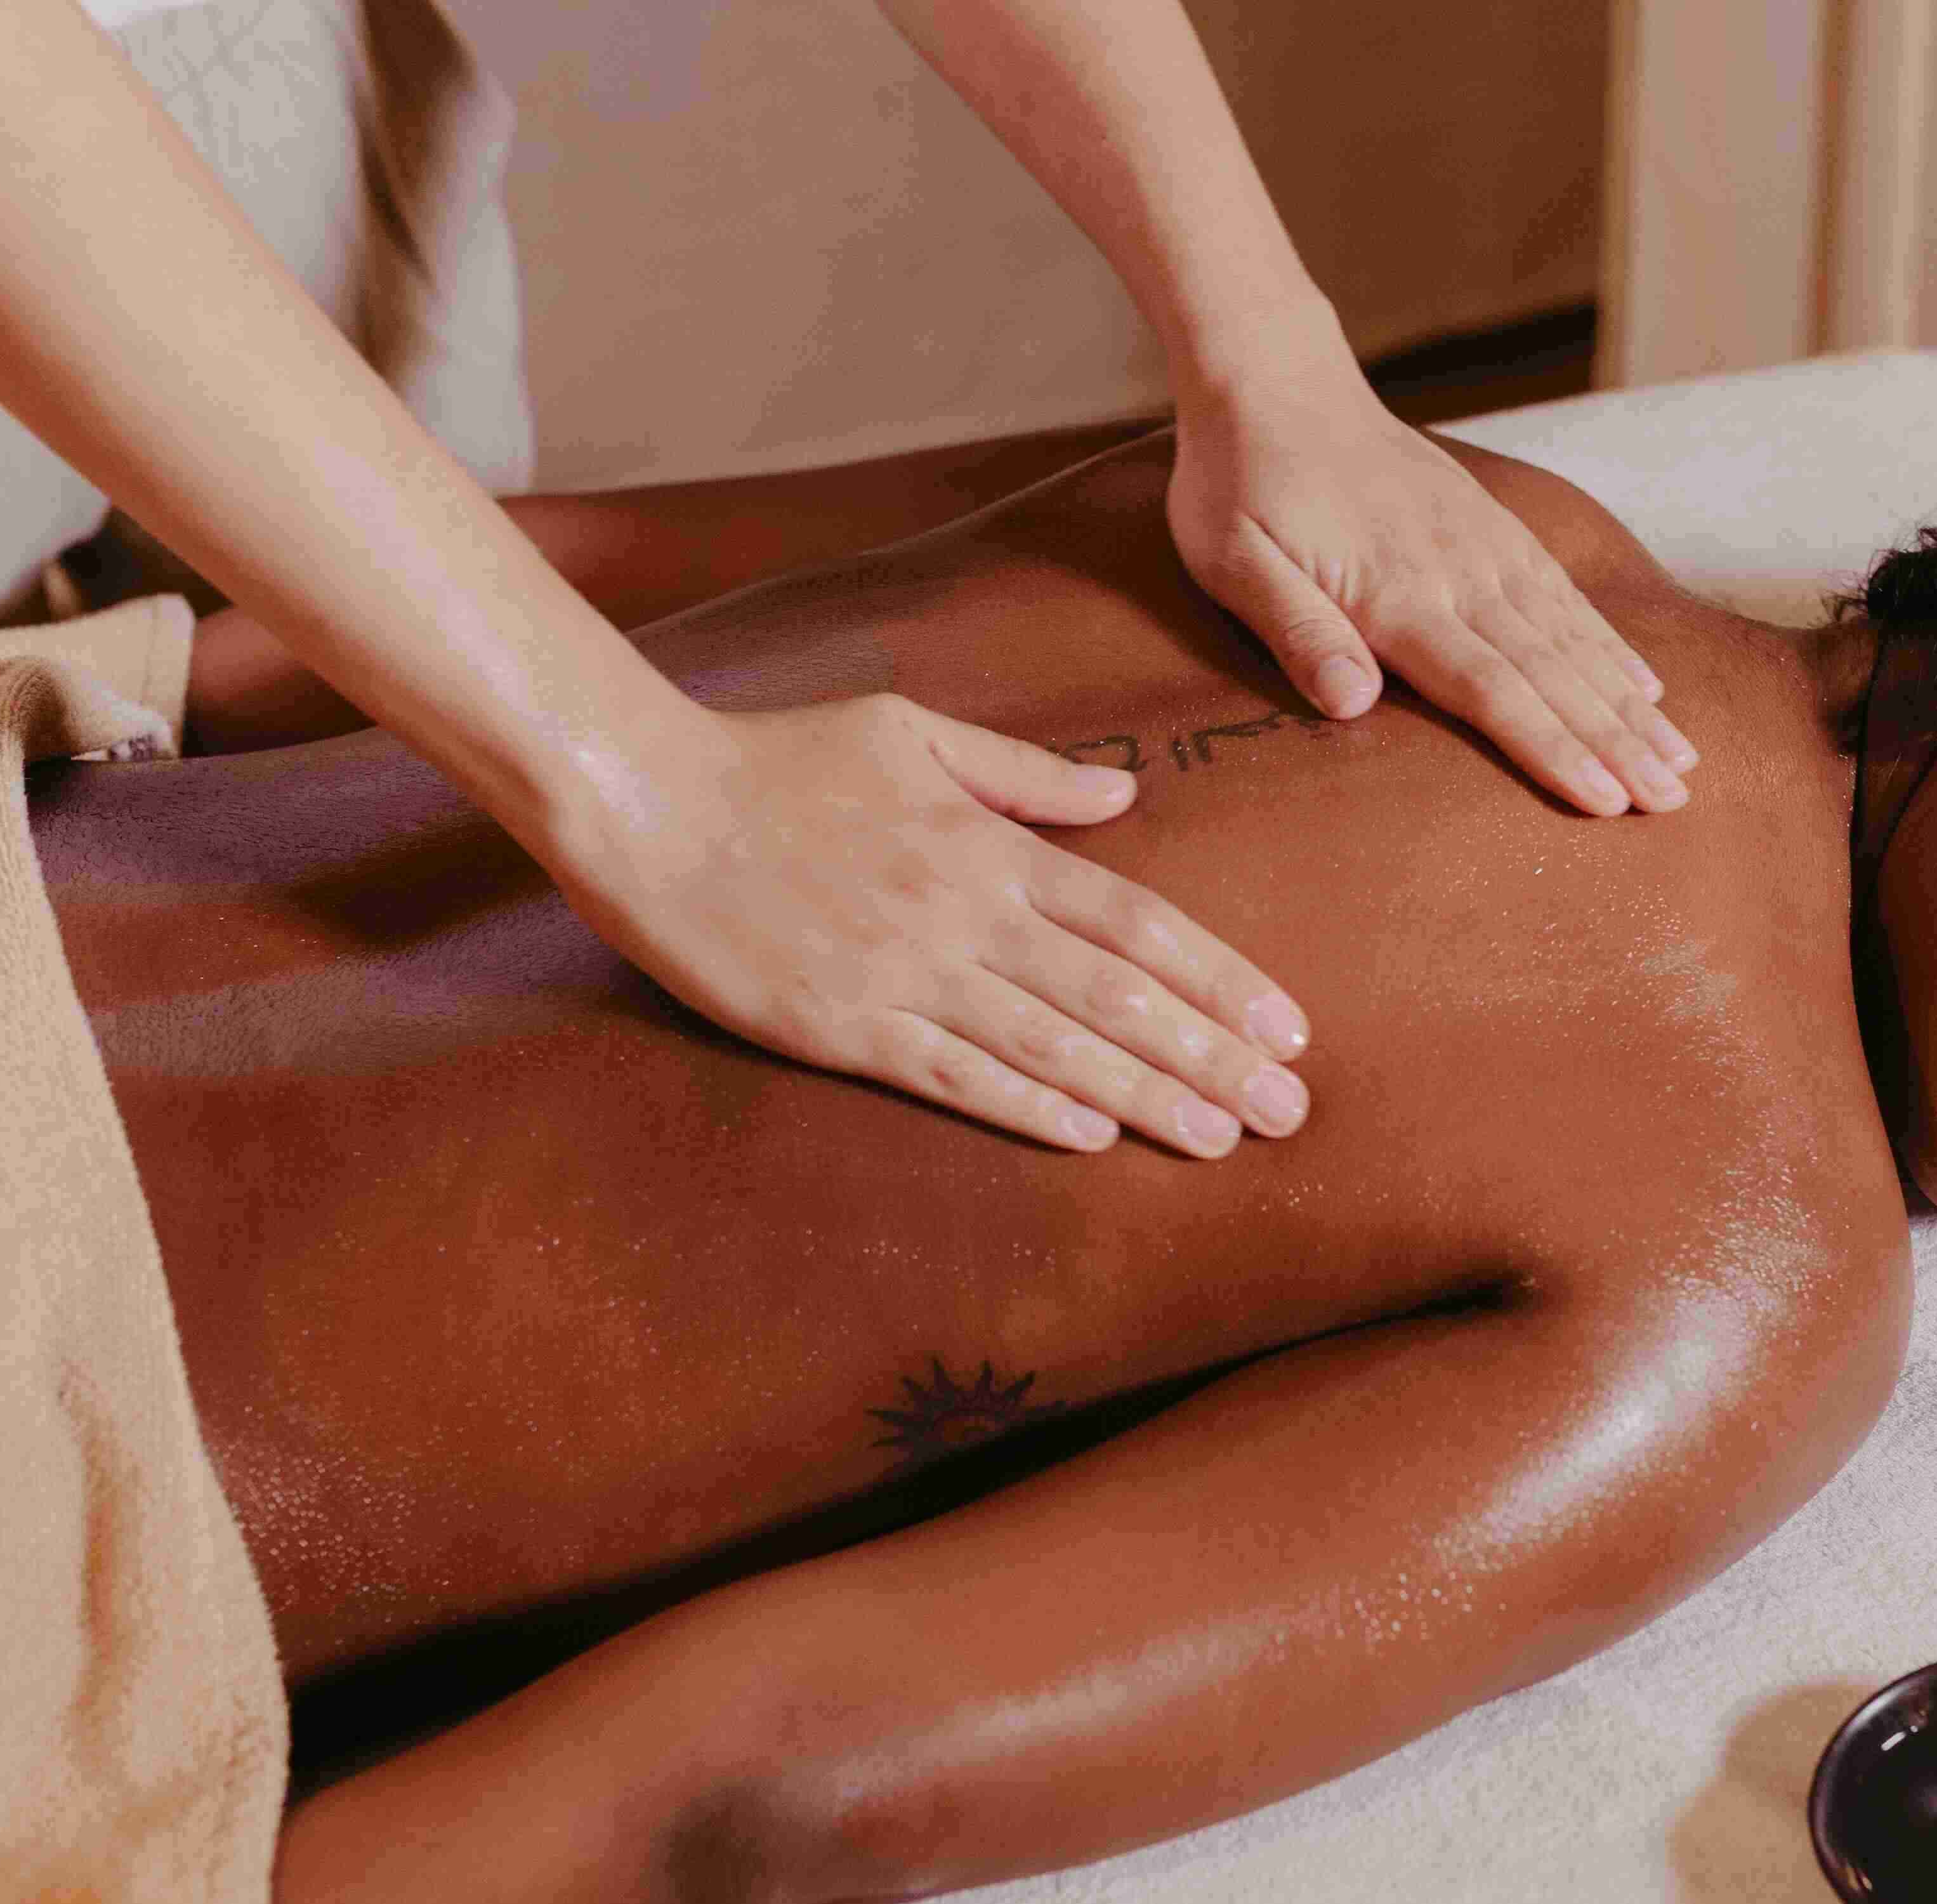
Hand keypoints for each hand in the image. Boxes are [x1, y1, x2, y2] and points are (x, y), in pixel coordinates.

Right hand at [557, 693, 1312, 1157]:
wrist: (647, 799)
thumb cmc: (781, 758)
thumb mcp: (911, 732)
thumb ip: (1023, 774)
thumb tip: (1123, 796)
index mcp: (988, 846)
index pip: (1134, 918)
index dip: (1218, 976)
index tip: (1285, 1025)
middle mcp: (962, 913)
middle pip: (1114, 992)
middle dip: (1209, 1055)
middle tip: (1289, 1111)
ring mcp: (902, 973)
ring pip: (1049, 1043)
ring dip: (1142, 1095)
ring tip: (1220, 1138)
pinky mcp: (840, 1025)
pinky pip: (951, 1074)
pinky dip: (1026, 1105)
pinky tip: (1091, 1136)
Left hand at [1166, 363, 1699, 817]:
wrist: (1275, 381)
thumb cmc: (1240, 484)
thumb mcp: (1234, 562)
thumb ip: (1297, 631)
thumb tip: (1351, 704)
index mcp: (1396, 595)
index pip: (1491, 688)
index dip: (1551, 748)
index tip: (1607, 801)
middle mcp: (1458, 574)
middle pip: (1551, 674)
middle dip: (1616, 744)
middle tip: (1674, 801)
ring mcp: (1484, 549)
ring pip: (1572, 640)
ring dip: (1628, 707)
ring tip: (1681, 759)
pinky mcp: (1492, 530)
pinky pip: (1564, 597)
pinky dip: (1610, 646)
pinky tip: (1645, 687)